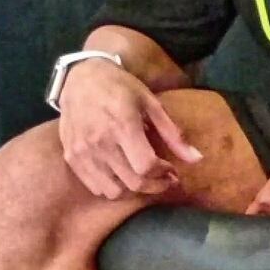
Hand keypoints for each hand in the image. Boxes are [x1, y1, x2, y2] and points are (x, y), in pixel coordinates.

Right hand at [58, 58, 201, 200]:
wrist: (80, 77)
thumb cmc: (120, 87)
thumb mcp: (151, 103)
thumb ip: (173, 134)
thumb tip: (197, 159)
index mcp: (123, 125)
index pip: (146, 166)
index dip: (163, 173)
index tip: (171, 169)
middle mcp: (101, 142)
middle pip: (133, 183)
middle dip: (156, 186)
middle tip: (164, 178)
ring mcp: (83, 152)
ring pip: (114, 191)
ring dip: (133, 190)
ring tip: (142, 178)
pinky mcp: (72, 157)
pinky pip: (95, 187)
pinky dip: (112, 188)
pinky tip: (121, 175)